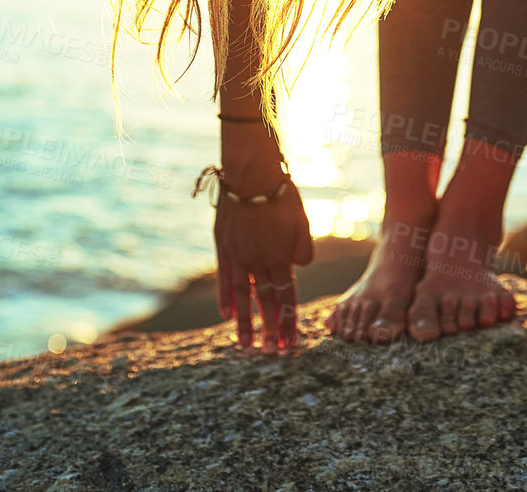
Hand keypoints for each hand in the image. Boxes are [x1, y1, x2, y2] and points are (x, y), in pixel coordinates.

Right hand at [213, 155, 313, 351]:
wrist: (250, 173)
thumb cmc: (281, 193)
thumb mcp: (301, 219)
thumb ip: (303, 247)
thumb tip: (299, 267)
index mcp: (280, 256)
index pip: (287, 295)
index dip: (290, 320)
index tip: (292, 342)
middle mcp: (258, 261)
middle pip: (266, 301)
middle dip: (271, 328)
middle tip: (273, 353)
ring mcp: (238, 255)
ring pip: (242, 296)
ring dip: (245, 323)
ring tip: (247, 347)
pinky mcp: (223, 246)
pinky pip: (224, 277)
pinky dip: (225, 297)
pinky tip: (225, 315)